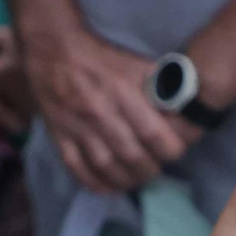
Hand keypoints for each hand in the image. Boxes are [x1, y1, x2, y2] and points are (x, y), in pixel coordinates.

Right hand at [24, 29, 200, 192]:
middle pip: (132, 156)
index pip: (153, 134)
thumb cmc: (99, 57)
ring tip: (135, 178)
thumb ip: (160, 84)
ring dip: (126, 180)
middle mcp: (100, 113)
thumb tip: (183, 104)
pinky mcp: (59, 135)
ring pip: (106, 167)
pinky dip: (95, 183)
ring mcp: (77, 127)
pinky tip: (108, 187)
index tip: (173, 151)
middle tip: (154, 167)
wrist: (51, 49)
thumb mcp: (135, 63)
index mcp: (122, 92)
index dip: (169, 150)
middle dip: (150, 169)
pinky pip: (77, 168)